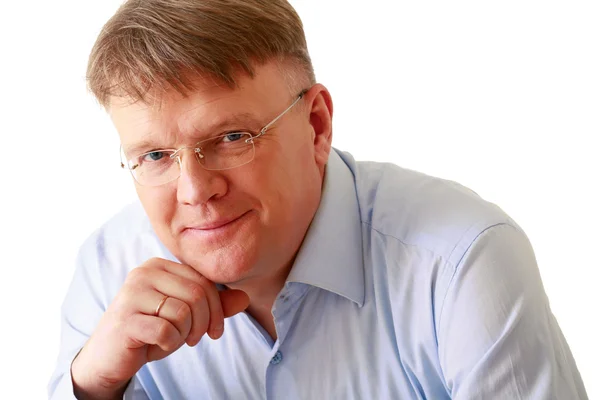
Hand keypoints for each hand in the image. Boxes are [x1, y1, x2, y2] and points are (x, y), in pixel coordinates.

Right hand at [71, 258, 248, 398]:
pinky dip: (170, 344)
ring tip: (172, 339)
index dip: (217, 308)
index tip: (214, 330)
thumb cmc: (149, 331)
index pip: (203, 280)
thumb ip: (213, 305)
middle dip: (205, 322)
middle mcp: (143, 273)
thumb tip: (244, 298)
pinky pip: (167, 330)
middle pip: (197, 294)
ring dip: (185, 333)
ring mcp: (131, 294)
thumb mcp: (185, 316)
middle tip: (196, 339)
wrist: (109, 357)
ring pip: (183, 312)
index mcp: (159, 266)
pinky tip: (157, 345)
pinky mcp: (125, 319)